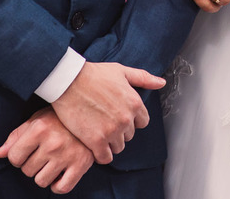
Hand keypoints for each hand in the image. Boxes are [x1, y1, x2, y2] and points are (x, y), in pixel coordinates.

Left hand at [0, 107, 92, 193]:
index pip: (14, 158)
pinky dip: (58, 185)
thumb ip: (16, 136)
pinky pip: (62, 188)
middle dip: (31, 165)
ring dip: (44, 175)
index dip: (17, 157)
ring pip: (41, 181)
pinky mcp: (81, 165)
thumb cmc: (60, 118)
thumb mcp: (37, 119)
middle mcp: (53, 143)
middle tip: (42, 154)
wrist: (92, 115)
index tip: (27, 151)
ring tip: (51, 162)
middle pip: (27, 171)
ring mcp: (67, 155)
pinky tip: (60, 174)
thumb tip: (0, 154)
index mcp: (39, 129)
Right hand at [50, 61, 164, 164]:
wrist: (68, 81)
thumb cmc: (94, 74)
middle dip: (120, 130)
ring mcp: (112, 131)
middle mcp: (126, 119)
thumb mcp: (122, 71)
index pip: (142, 122)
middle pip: (129, 135)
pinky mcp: (96, 141)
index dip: (131, 120)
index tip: (119, 116)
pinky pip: (105, 157)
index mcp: (135, 103)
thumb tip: (161, 83)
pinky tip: (93, 145)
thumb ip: (143, 78)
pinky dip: (100, 154)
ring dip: (110, 142)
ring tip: (98, 132)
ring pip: (118, 147)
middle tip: (105, 122)